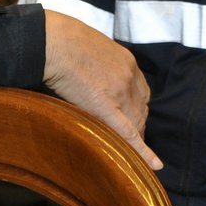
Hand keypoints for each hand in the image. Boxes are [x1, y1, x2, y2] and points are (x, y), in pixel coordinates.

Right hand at [42, 10, 160, 170]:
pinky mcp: (107, 105)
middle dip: (137, 125)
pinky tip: (153, 165)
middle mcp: (130, 76)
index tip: (132, 118)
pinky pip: (129, 133)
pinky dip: (143, 151)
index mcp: (126, 61)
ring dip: (133, 137)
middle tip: (128, 142)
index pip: (141, 91)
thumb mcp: (89, 45)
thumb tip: (89, 71)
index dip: (136, 108)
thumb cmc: (61, 39)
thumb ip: (98, 61)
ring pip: (136, 121)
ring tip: (124, 151)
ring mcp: (121, 91)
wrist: (52, 41)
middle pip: (141, 109)